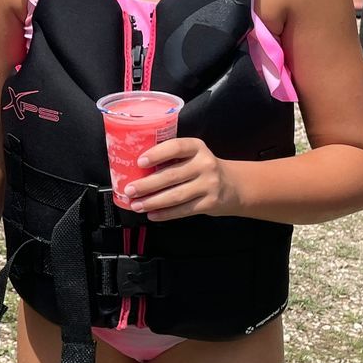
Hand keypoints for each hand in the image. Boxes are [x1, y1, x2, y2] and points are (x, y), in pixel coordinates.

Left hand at [116, 137, 242, 220]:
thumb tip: (136, 170)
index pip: (176, 147)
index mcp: (196, 147)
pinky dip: (165, 214)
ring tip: (136, 205)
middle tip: (129, 190)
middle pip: (171, 175)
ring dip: (153, 202)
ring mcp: (209, 184)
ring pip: (176, 195)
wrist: (234, 185)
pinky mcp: (210, 203)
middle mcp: (205, 164)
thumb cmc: (202, 168)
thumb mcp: (193, 156)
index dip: (157, 154)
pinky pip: (183, 210)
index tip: (140, 162)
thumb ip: (172, 158)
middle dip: (146, 185)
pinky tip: (152, 215)